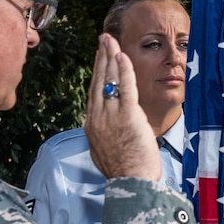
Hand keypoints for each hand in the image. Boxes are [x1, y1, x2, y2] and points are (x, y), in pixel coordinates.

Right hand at [85, 34, 160, 180]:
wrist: (131, 184)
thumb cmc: (125, 172)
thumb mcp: (106, 151)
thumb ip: (104, 136)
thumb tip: (106, 130)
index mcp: (92, 125)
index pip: (94, 92)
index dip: (97, 72)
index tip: (100, 57)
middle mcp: (98, 118)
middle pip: (98, 81)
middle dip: (101, 57)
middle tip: (103, 39)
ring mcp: (111, 117)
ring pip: (109, 81)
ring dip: (110, 57)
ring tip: (111, 40)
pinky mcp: (127, 117)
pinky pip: (125, 88)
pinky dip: (124, 70)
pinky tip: (122, 55)